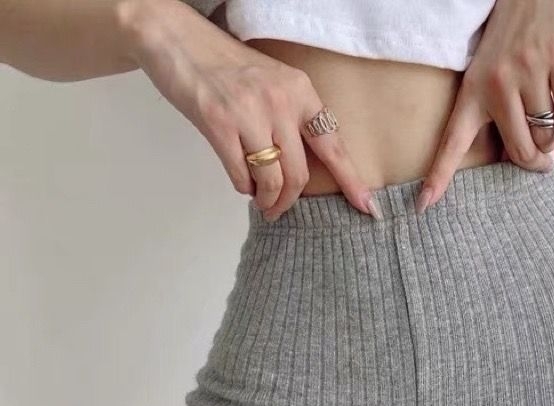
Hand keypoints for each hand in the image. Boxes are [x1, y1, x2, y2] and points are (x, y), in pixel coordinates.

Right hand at [123, 0, 377, 219]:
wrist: (177, 39)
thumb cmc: (226, 67)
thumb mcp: (273, 84)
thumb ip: (292, 121)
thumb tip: (300, 171)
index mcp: (300, 92)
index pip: (333, 146)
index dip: (352, 182)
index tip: (368, 208)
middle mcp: (280, 102)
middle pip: (299, 175)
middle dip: (289, 201)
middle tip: (277, 209)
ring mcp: (249, 113)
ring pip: (271, 180)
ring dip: (266, 200)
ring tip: (260, 201)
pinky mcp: (219, 124)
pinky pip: (241, 176)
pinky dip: (243, 188)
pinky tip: (241, 182)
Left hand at [416, 0, 553, 213]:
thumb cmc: (507, 42)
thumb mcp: (486, 74)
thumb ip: (493, 116)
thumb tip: (513, 161)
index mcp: (473, 91)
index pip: (452, 143)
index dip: (439, 177)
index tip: (422, 206)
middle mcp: (498, 83)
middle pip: (520, 150)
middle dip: (532, 164)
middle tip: (538, 167)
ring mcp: (530, 71)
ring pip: (545, 135)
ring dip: (551, 144)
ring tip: (549, 137)